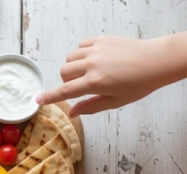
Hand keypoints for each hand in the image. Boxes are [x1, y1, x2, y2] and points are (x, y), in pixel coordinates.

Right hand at [37, 35, 177, 116]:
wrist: (156, 61)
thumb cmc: (138, 84)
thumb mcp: (114, 102)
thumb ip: (90, 107)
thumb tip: (72, 113)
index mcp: (95, 82)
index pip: (65, 91)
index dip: (50, 97)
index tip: (38, 100)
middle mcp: (92, 64)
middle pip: (64, 72)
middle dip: (67, 81)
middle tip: (81, 85)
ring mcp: (96, 50)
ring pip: (69, 58)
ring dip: (72, 67)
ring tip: (87, 72)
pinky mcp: (101, 39)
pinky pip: (79, 45)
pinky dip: (80, 54)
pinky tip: (92, 59)